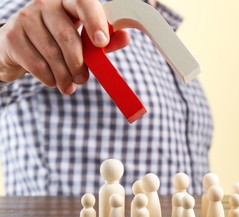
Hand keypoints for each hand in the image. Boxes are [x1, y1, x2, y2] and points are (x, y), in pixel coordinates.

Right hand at [0, 0, 129, 94]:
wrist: (19, 46)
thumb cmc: (58, 40)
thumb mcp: (83, 38)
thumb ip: (105, 39)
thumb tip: (125, 37)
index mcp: (67, 1)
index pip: (83, 3)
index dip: (94, 22)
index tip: (102, 43)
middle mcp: (45, 4)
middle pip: (67, 36)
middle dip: (79, 63)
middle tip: (84, 80)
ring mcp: (26, 18)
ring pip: (52, 53)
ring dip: (65, 75)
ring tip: (70, 86)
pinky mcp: (12, 36)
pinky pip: (36, 63)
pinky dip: (49, 78)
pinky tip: (54, 81)